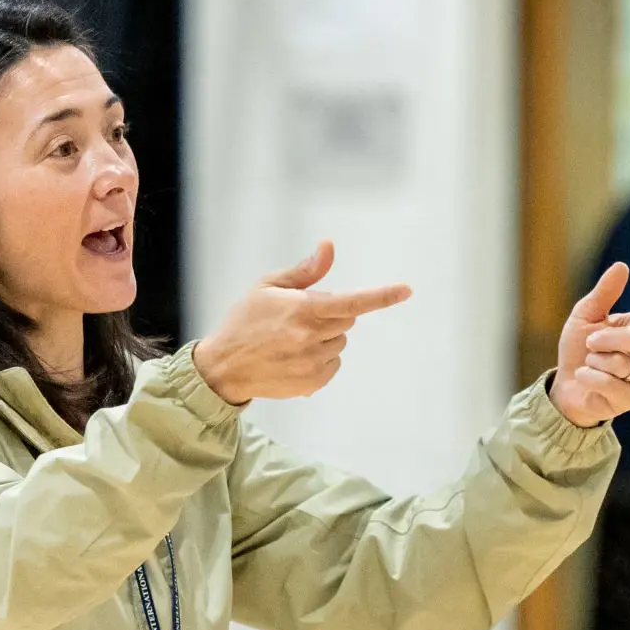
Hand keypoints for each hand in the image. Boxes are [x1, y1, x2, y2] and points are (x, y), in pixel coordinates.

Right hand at [192, 242, 410, 403]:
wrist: (224, 366)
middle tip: (299, 317)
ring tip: (290, 339)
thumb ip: (305, 271)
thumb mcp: (268, 287)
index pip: (352, 302)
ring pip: (339, 342)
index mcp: (303, 310)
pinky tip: (293, 357)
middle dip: (331, 314)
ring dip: (324, 338)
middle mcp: (311, 338)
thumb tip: (329, 247)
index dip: (382, 296)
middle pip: (347, 320)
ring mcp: (313, 363)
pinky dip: (320, 359)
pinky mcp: (312, 383)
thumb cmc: (246, 320)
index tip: (406, 290)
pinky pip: (333, 364)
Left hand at [549, 261, 629, 427]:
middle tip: (591, 342)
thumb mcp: (585, 317)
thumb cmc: (579, 348)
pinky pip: (612, 385)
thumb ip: (604, 294)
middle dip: (611, 338)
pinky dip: (591, 378)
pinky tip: (586, 378)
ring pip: (622, 363)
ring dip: (595, 361)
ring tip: (589, 364)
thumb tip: (622, 266)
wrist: (566, 384)